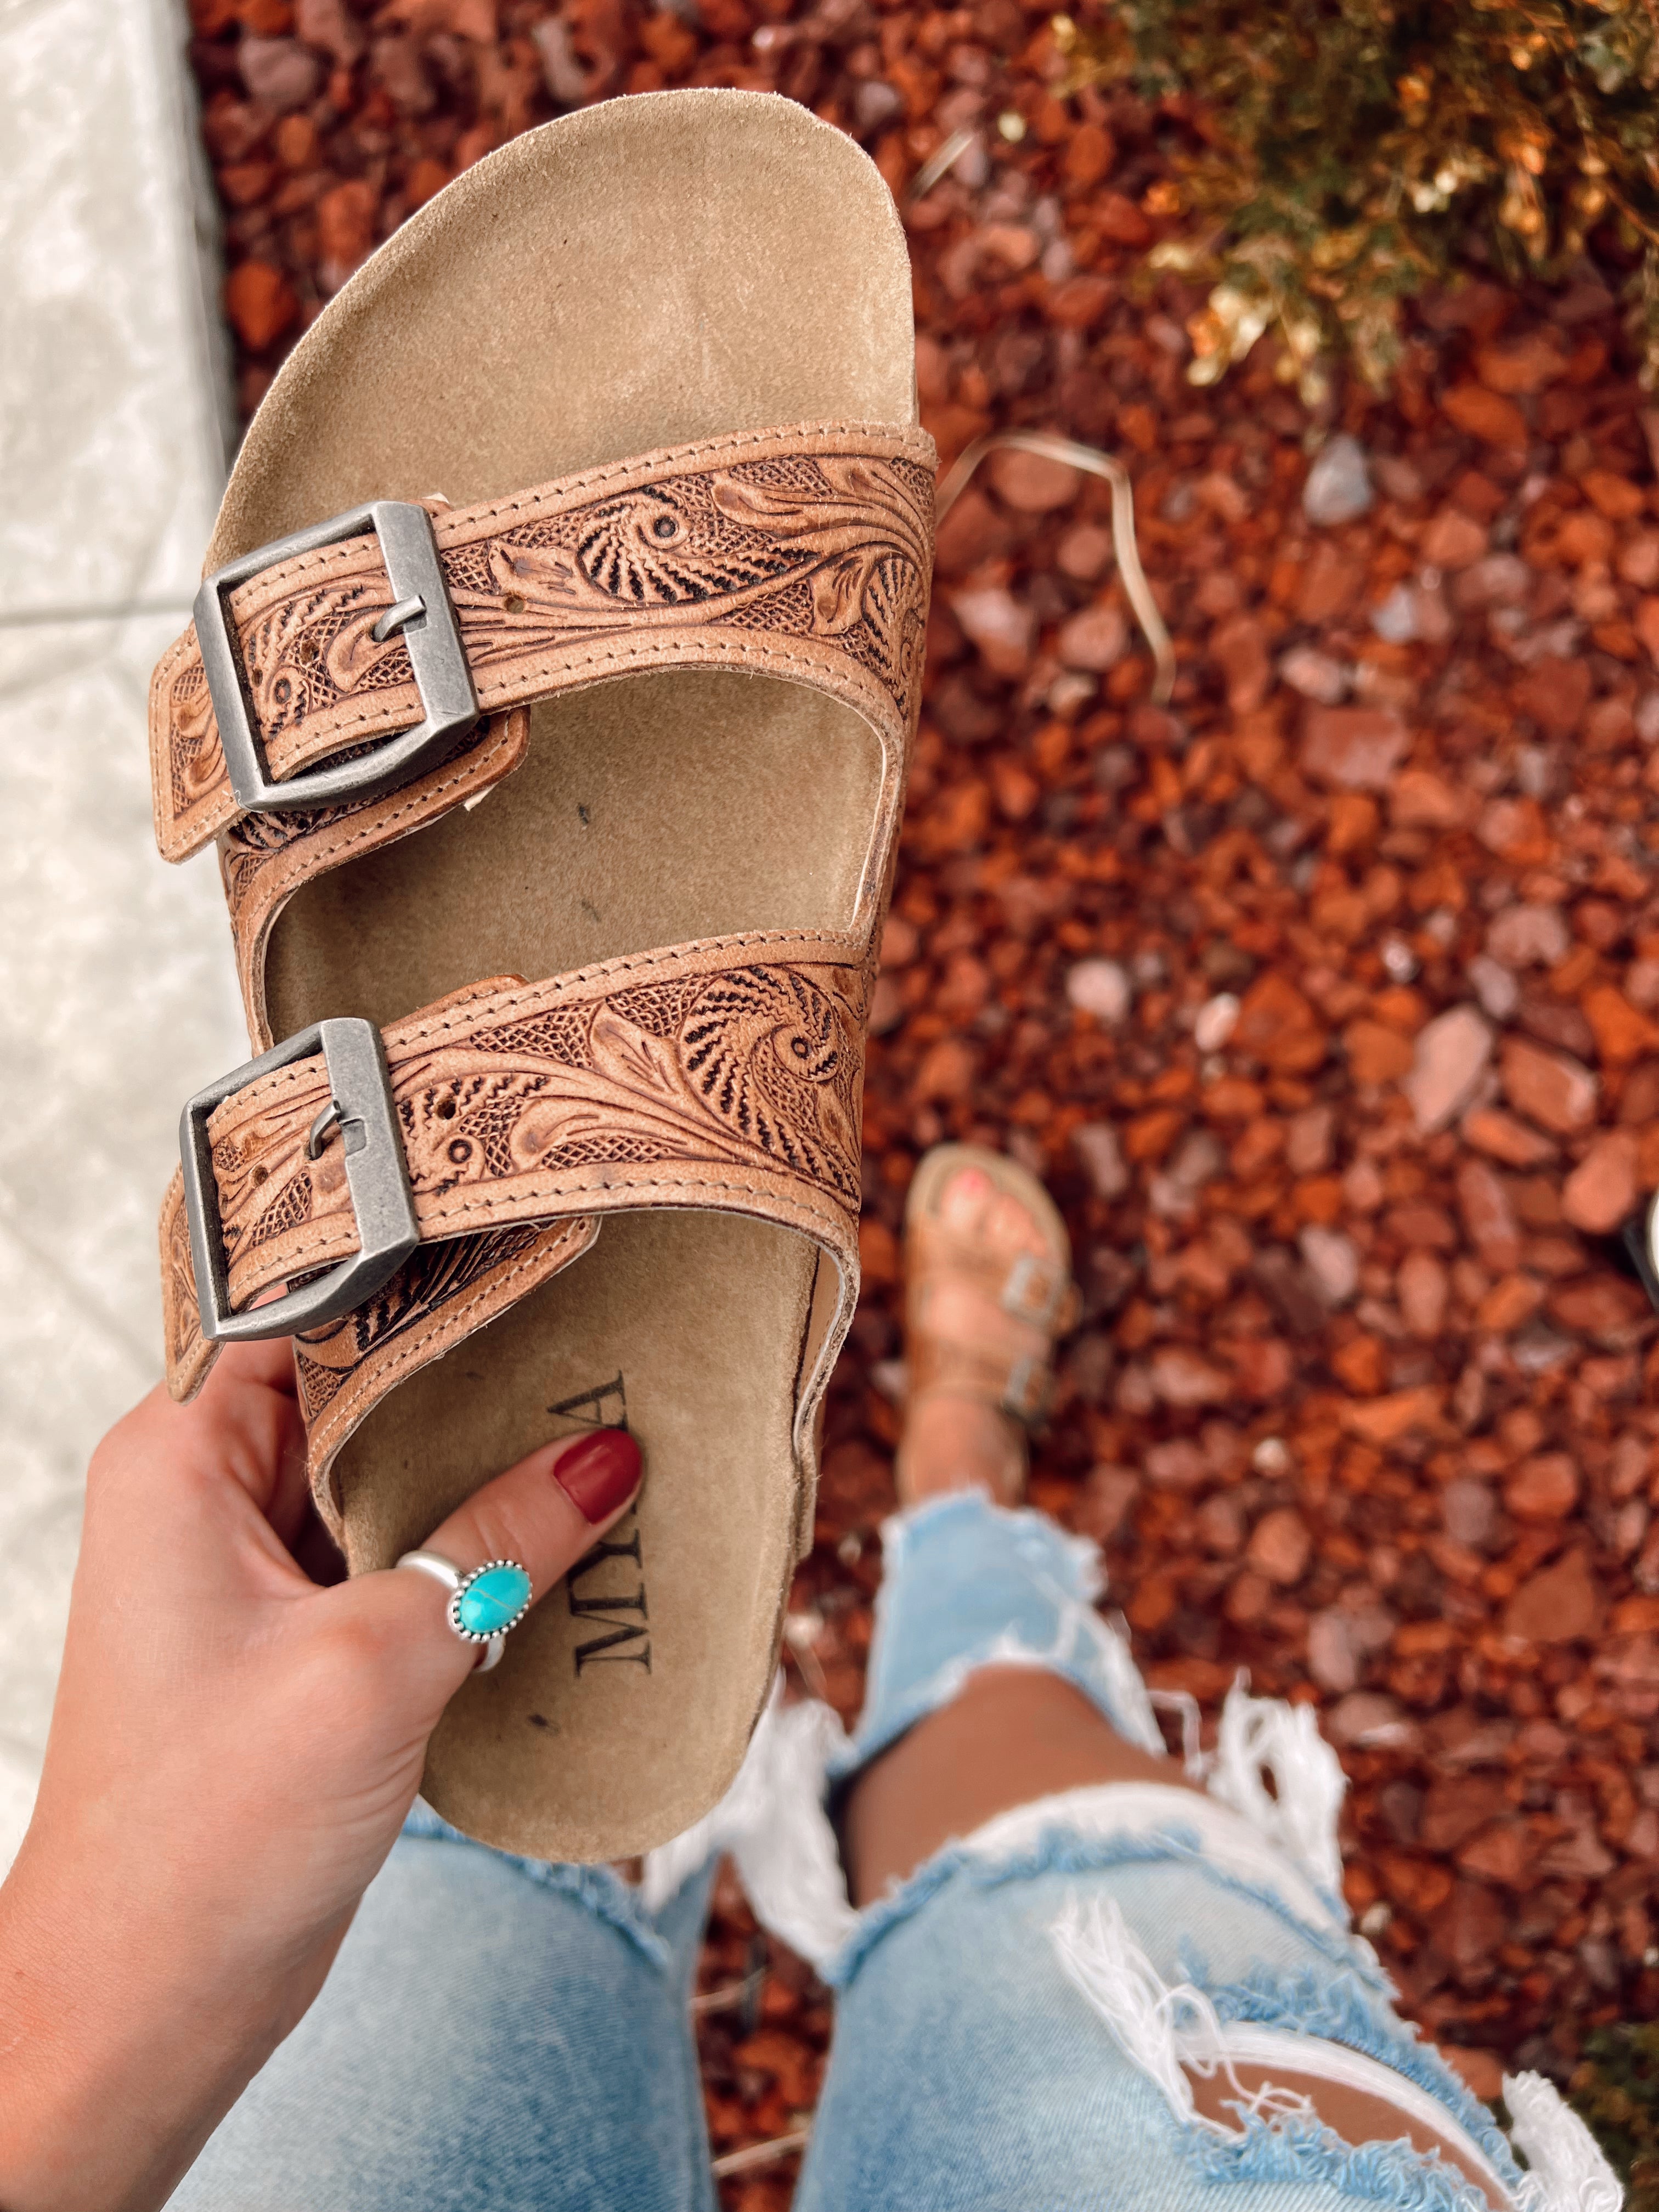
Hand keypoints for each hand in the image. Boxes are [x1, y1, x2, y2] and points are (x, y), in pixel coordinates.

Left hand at [0, 1340, 640, 2211]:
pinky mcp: (302, 1628)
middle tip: (605, 1319)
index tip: (529, 1231)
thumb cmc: (205, 1834)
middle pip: (360, 1377)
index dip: (416, 1262)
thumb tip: (610, 1456)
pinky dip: (476, 1530)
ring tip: (608, 1406)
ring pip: (388, 1462)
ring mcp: (255, 1562)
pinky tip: (569, 1520)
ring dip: (486, 1452)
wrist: (147, 2003)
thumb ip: (497, 1541)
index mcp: (181, 1454)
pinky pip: (398, 1540)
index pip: (305, 1302)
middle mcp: (209, 1490)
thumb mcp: (374, 1664)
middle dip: (477, 1360)